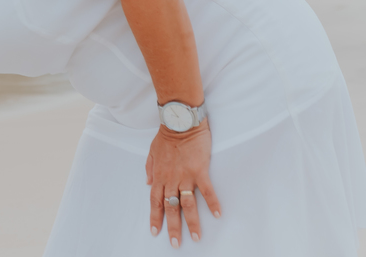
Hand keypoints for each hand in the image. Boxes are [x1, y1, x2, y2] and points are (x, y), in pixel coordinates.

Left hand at [146, 121, 220, 247]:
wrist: (180, 121)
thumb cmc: (166, 135)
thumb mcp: (151, 151)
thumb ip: (149, 169)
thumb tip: (147, 184)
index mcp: (159, 175)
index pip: (155, 201)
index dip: (155, 217)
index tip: (155, 231)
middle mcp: (170, 179)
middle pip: (170, 207)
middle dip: (172, 227)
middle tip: (175, 244)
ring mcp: (185, 175)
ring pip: (187, 204)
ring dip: (192, 222)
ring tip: (196, 238)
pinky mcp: (199, 170)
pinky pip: (207, 190)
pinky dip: (212, 203)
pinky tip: (218, 215)